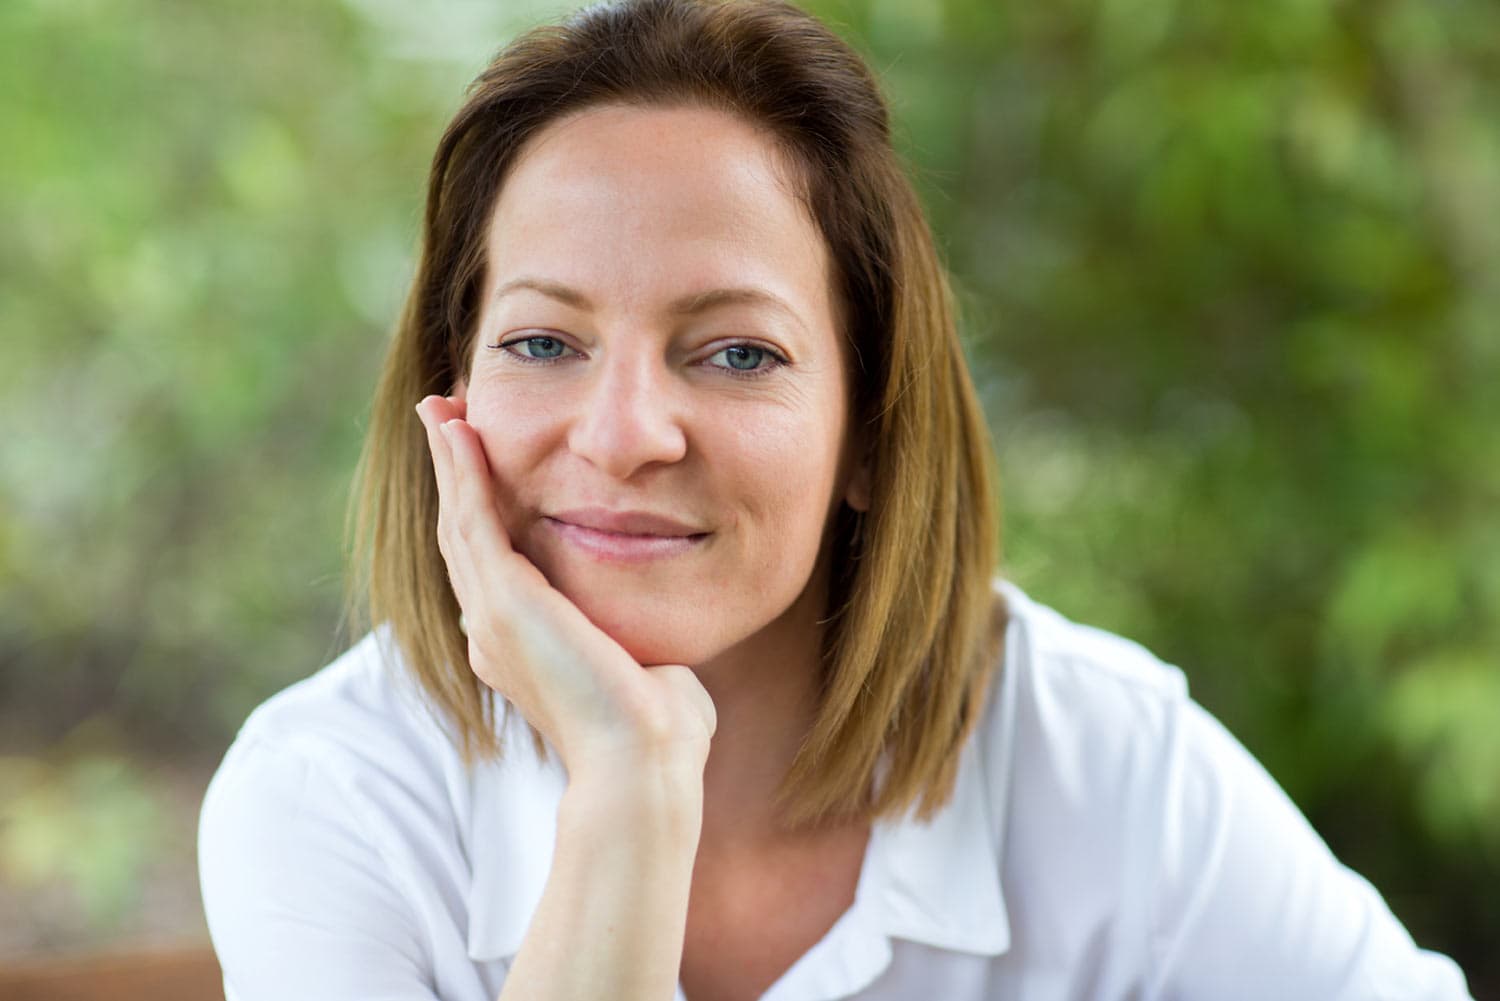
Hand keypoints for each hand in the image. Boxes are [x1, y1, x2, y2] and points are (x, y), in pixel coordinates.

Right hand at [415, 395, 716, 778]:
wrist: (644, 760)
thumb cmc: (658, 726)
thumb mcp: (643, 666)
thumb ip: (638, 642)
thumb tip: (664, 646)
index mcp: (520, 647)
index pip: (494, 561)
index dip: (484, 508)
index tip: (485, 462)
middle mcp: (493, 632)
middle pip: (464, 534)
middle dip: (455, 474)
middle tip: (446, 417)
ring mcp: (492, 619)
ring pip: (458, 521)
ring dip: (450, 461)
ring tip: (443, 410)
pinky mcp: (504, 605)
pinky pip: (474, 522)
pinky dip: (462, 472)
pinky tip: (459, 431)